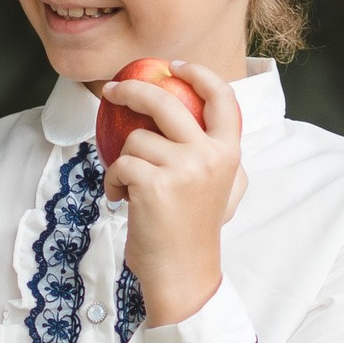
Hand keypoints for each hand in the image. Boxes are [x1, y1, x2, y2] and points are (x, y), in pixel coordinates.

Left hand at [100, 59, 242, 326]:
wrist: (183, 274)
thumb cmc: (194, 232)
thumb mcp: (221, 189)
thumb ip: (215, 155)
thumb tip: (193, 116)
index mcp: (229, 153)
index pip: (221, 97)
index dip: (198, 74)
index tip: (173, 67)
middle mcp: (210, 155)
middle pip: (165, 101)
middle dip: (133, 90)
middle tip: (114, 92)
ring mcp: (182, 168)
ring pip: (135, 139)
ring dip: (124, 162)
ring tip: (132, 189)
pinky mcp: (153, 184)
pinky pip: (120, 164)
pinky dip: (114, 182)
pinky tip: (124, 200)